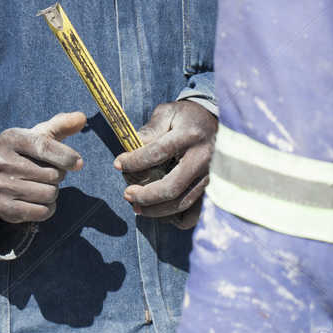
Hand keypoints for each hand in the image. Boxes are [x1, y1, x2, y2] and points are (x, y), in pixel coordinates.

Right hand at [0, 110, 86, 226]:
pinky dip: (47, 208)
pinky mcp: (4, 208)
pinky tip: (37, 200)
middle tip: (48, 173)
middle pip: (52, 174)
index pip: (45, 147)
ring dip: (53, 192)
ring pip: (49, 194)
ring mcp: (0, 186)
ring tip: (42, 185)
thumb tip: (82, 117)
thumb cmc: (27, 153)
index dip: (67, 156)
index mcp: (10, 138)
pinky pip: (42, 212)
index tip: (78, 163)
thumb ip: (62, 124)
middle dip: (58, 175)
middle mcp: (1, 161)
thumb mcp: (40, 135)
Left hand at [116, 99, 216, 226]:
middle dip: (145, 195)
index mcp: (189, 136)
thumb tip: (131, 148)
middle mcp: (202, 158)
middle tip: (127, 195)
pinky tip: (162, 212)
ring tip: (137, 206)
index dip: (134, 161)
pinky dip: (177, 219)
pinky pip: (196, 213)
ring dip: (156, 210)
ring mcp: (210, 176)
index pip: (157, 153)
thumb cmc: (186, 117)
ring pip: (182, 203)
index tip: (118, 164)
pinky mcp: (212, 188)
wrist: (214, 120)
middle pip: (171, 187)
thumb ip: (150, 129)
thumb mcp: (167, 113)